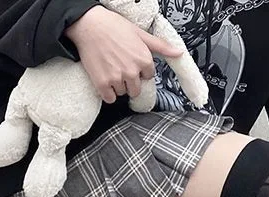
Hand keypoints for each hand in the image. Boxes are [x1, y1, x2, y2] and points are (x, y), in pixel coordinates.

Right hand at [66, 6, 182, 102]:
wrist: (88, 24)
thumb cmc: (113, 26)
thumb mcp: (140, 33)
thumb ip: (161, 46)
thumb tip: (179, 53)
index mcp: (144, 59)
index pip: (147, 76)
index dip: (139, 70)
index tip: (130, 60)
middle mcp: (132, 71)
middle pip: (136, 89)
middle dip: (130, 81)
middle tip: (119, 66)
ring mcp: (117, 78)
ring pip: (123, 93)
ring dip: (117, 85)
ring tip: (110, 68)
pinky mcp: (102, 84)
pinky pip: (110, 99)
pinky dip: (107, 92)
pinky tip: (104, 79)